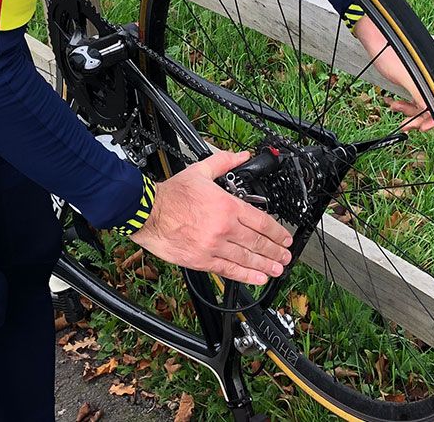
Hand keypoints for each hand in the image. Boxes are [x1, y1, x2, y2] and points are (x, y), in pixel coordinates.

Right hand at [130, 151, 292, 285]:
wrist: (147, 212)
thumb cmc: (171, 195)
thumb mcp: (201, 171)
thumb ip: (224, 163)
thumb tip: (241, 156)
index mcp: (227, 206)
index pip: (261, 221)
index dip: (277, 232)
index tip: (285, 237)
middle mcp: (224, 227)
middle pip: (258, 242)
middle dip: (276, 251)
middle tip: (286, 256)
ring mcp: (214, 246)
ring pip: (247, 258)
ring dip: (266, 265)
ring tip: (278, 269)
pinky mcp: (202, 260)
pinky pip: (229, 270)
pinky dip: (246, 275)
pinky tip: (258, 278)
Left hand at [352, 15, 433, 131]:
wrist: (375, 38)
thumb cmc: (388, 51)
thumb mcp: (405, 77)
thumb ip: (420, 96)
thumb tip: (430, 112)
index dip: (432, 118)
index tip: (422, 127)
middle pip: (432, 104)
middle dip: (417, 116)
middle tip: (406, 125)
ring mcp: (426, 77)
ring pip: (422, 103)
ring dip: (409, 110)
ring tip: (395, 109)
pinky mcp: (416, 79)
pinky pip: (415, 97)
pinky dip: (405, 103)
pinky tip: (394, 104)